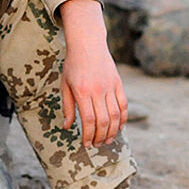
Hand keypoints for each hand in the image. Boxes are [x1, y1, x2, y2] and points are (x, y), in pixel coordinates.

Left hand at [59, 0, 127, 147]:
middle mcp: (98, 90)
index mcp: (82, 92)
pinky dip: (123, 118)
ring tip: (107, 140)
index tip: (87, 143)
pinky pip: (124, 104)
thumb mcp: (65, 85)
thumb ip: (67, 107)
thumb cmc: (73, 65)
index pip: (89, 120)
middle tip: (97, 144)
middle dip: (100, 136)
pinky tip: (119, 127)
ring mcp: (110, 86)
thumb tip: (67, 127)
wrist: (88, 44)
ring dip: (112, 131)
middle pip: (103, 120)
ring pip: (115, 115)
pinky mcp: (118, 83)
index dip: (89, 135)